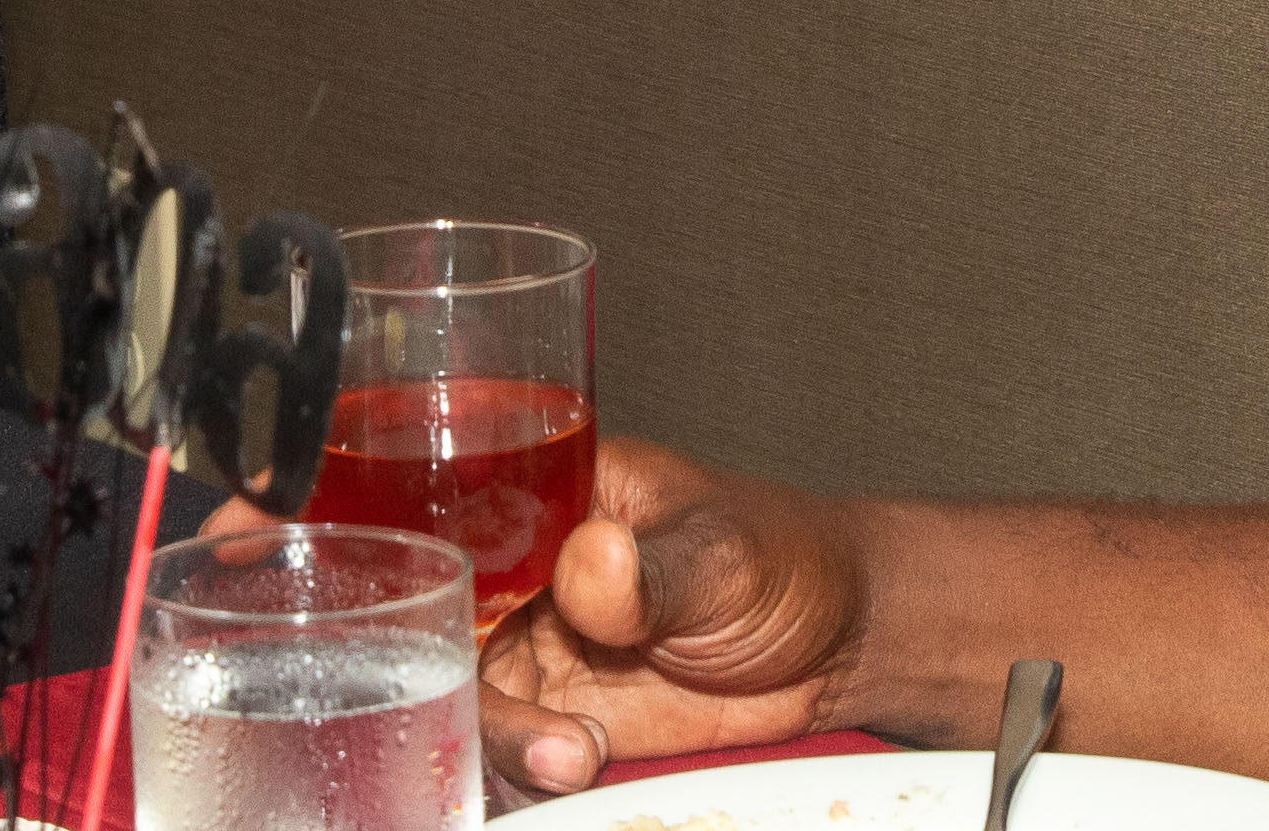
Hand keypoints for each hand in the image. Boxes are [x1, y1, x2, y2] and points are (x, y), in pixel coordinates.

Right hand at [481, 437, 869, 803]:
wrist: (839, 647)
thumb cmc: (786, 561)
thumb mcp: (724, 556)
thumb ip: (655, 569)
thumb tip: (591, 564)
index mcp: (554, 498)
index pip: (459, 526)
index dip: (430, 575)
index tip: (448, 628)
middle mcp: (531, 574)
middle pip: (445, 624)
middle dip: (458, 682)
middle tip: (530, 719)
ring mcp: (544, 650)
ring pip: (473, 697)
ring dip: (503, 737)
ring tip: (577, 757)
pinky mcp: (565, 716)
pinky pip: (515, 747)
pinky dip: (527, 768)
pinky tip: (574, 770)